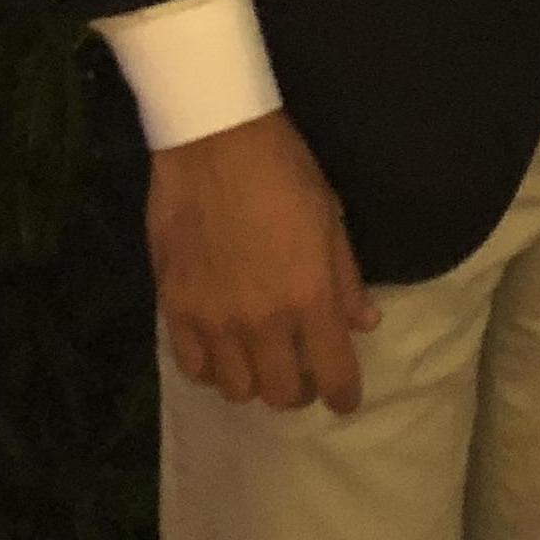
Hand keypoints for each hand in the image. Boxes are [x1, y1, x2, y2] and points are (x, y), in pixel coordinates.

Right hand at [147, 110, 380, 413]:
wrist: (215, 140)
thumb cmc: (284, 169)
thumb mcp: (331, 218)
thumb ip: (346, 279)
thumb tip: (364, 323)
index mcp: (310, 297)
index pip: (333, 372)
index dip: (344, 395)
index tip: (345, 399)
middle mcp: (262, 321)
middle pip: (282, 394)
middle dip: (300, 390)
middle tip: (303, 371)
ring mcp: (214, 320)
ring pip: (237, 390)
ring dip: (255, 381)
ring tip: (261, 359)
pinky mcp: (175, 309)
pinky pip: (193, 367)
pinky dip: (211, 368)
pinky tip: (221, 348)